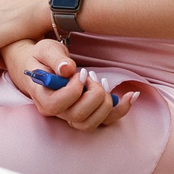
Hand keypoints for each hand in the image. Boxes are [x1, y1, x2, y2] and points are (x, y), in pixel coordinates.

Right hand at [2, 36, 134, 129]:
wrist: (42, 66)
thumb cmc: (42, 57)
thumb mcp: (46, 49)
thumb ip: (55, 58)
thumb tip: (67, 69)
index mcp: (42, 98)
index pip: (57, 105)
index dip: (73, 90)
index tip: (79, 73)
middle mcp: (57, 113)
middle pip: (78, 117)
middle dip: (93, 94)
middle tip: (91, 76)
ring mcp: (71, 116)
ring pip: (92, 123)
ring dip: (105, 103)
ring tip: (102, 82)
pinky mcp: (86, 114)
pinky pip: (106, 120)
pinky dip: (121, 109)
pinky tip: (132, 94)